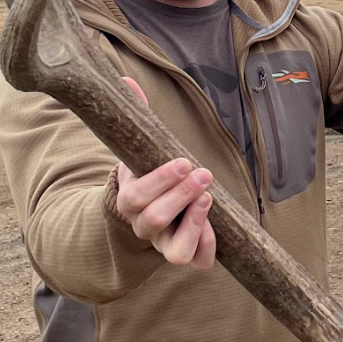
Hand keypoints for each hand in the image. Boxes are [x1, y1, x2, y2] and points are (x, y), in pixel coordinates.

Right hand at [113, 78, 216, 267]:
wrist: (146, 211)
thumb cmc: (147, 173)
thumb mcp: (139, 147)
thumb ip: (135, 115)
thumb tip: (124, 79)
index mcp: (129, 201)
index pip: (134, 197)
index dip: (158, 182)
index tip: (182, 161)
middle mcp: (144, 227)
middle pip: (154, 220)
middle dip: (180, 195)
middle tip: (203, 172)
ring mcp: (164, 244)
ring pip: (173, 252)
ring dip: (194, 226)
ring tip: (208, 197)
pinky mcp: (186, 253)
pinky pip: (196, 262)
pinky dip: (207, 247)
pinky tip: (218, 223)